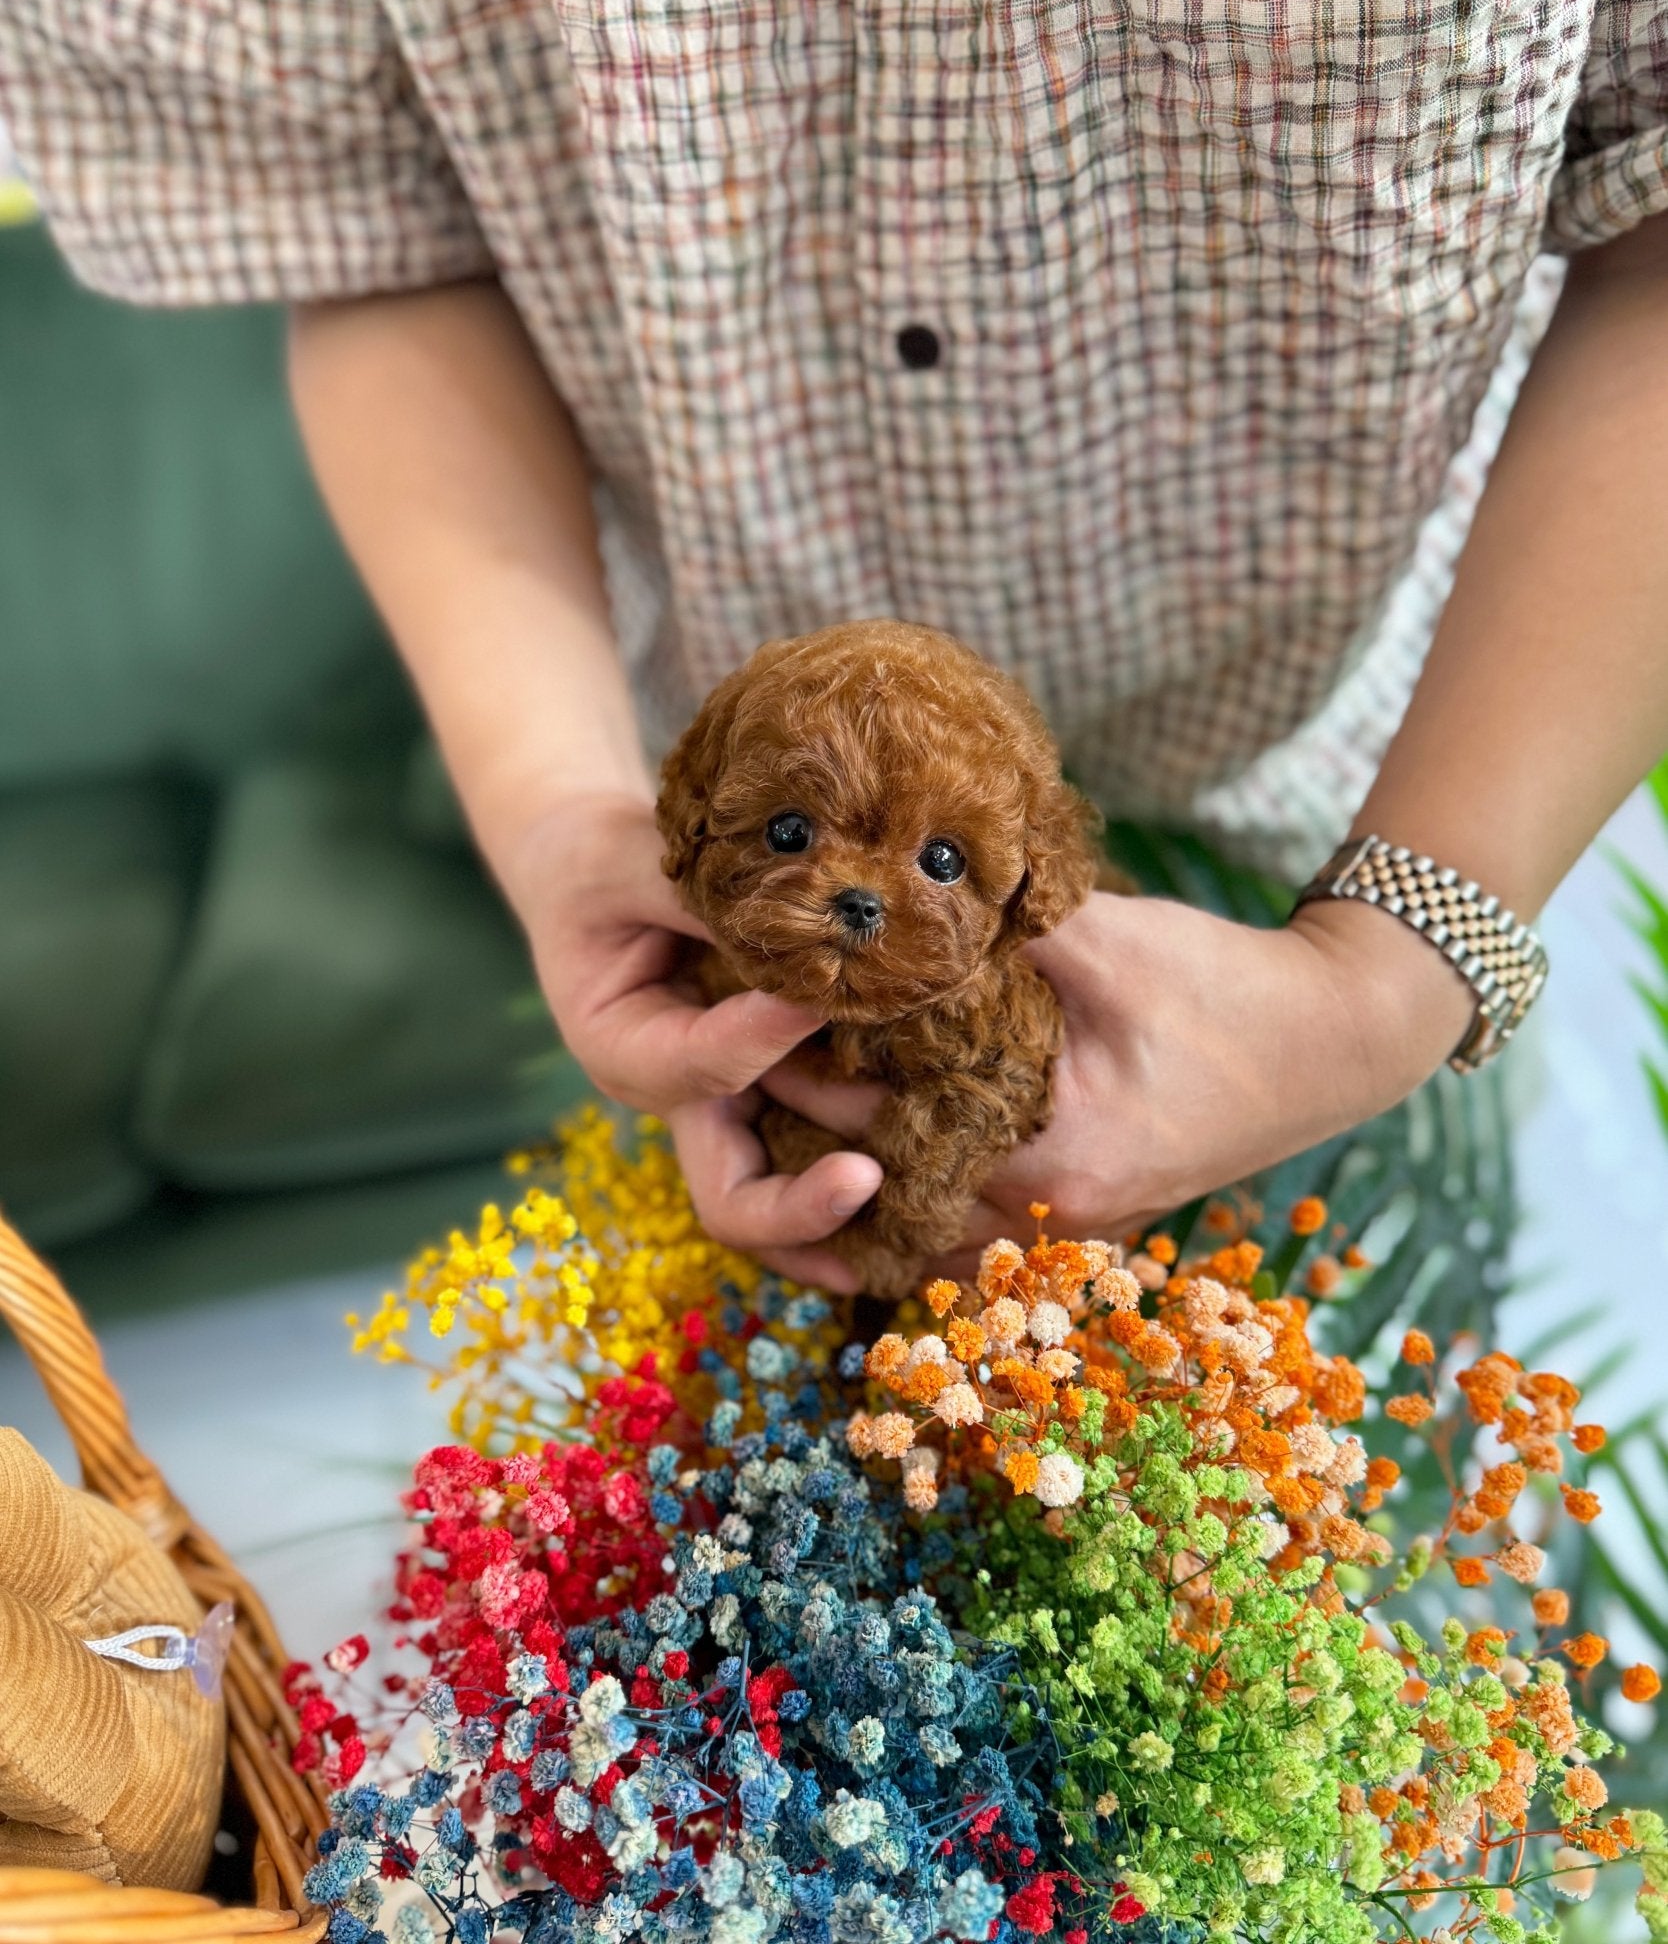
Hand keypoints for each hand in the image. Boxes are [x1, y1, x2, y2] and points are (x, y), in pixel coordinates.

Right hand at [503, 793, 882, 1268]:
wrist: (593, 876)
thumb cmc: (604, 863)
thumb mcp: (634, 864)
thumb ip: (706, 896)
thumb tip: (811, 908)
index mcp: (626, 1050)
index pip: (703, 1064)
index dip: (764, 1037)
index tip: (823, 997)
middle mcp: (681, 1105)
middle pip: (730, 1198)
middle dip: (798, 1206)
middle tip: (867, 1179)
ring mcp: (731, 1112)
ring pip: (782, 1208)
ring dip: (847, 1228)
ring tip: (925, 1240)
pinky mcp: (775, 1098)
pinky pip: (819, 1160)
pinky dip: (867, 1191)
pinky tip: (940, 1200)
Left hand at [754, 888, 1475, 1283]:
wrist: (1336, 1040)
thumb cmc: (1228, 988)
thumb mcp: (1106, 940)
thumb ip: (995, 920)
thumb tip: (883, 877)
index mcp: (1046, 1154)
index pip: (878, 1122)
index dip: (801, 1059)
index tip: (745, 1005)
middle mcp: (1047, 1211)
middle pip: (885, 1178)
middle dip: (809, 1108)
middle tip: (735, 1040)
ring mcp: (1068, 1223)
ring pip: (921, 1211)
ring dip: (855, 1152)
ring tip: (783, 1080)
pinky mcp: (1081, 1207)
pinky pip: (968, 1211)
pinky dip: (914, 1173)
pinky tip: (869, 1122)